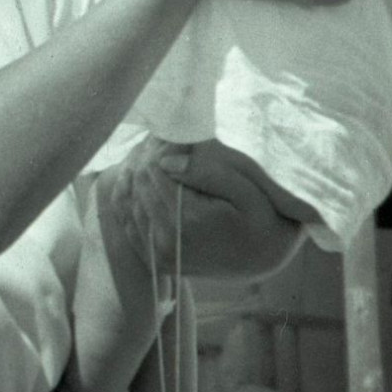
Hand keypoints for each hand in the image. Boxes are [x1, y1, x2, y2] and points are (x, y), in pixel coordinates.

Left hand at [95, 136, 303, 278]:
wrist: (265, 258)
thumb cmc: (262, 218)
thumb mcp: (248, 191)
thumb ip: (210, 172)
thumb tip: (167, 160)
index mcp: (189, 220)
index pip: (154, 168)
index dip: (160, 144)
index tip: (173, 132)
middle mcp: (168, 240)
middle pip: (139, 181)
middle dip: (147, 154)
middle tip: (162, 137)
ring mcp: (159, 253)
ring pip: (127, 198)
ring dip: (135, 170)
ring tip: (153, 151)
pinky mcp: (155, 259)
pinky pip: (127, 221)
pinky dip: (126, 195)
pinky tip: (135, 176)